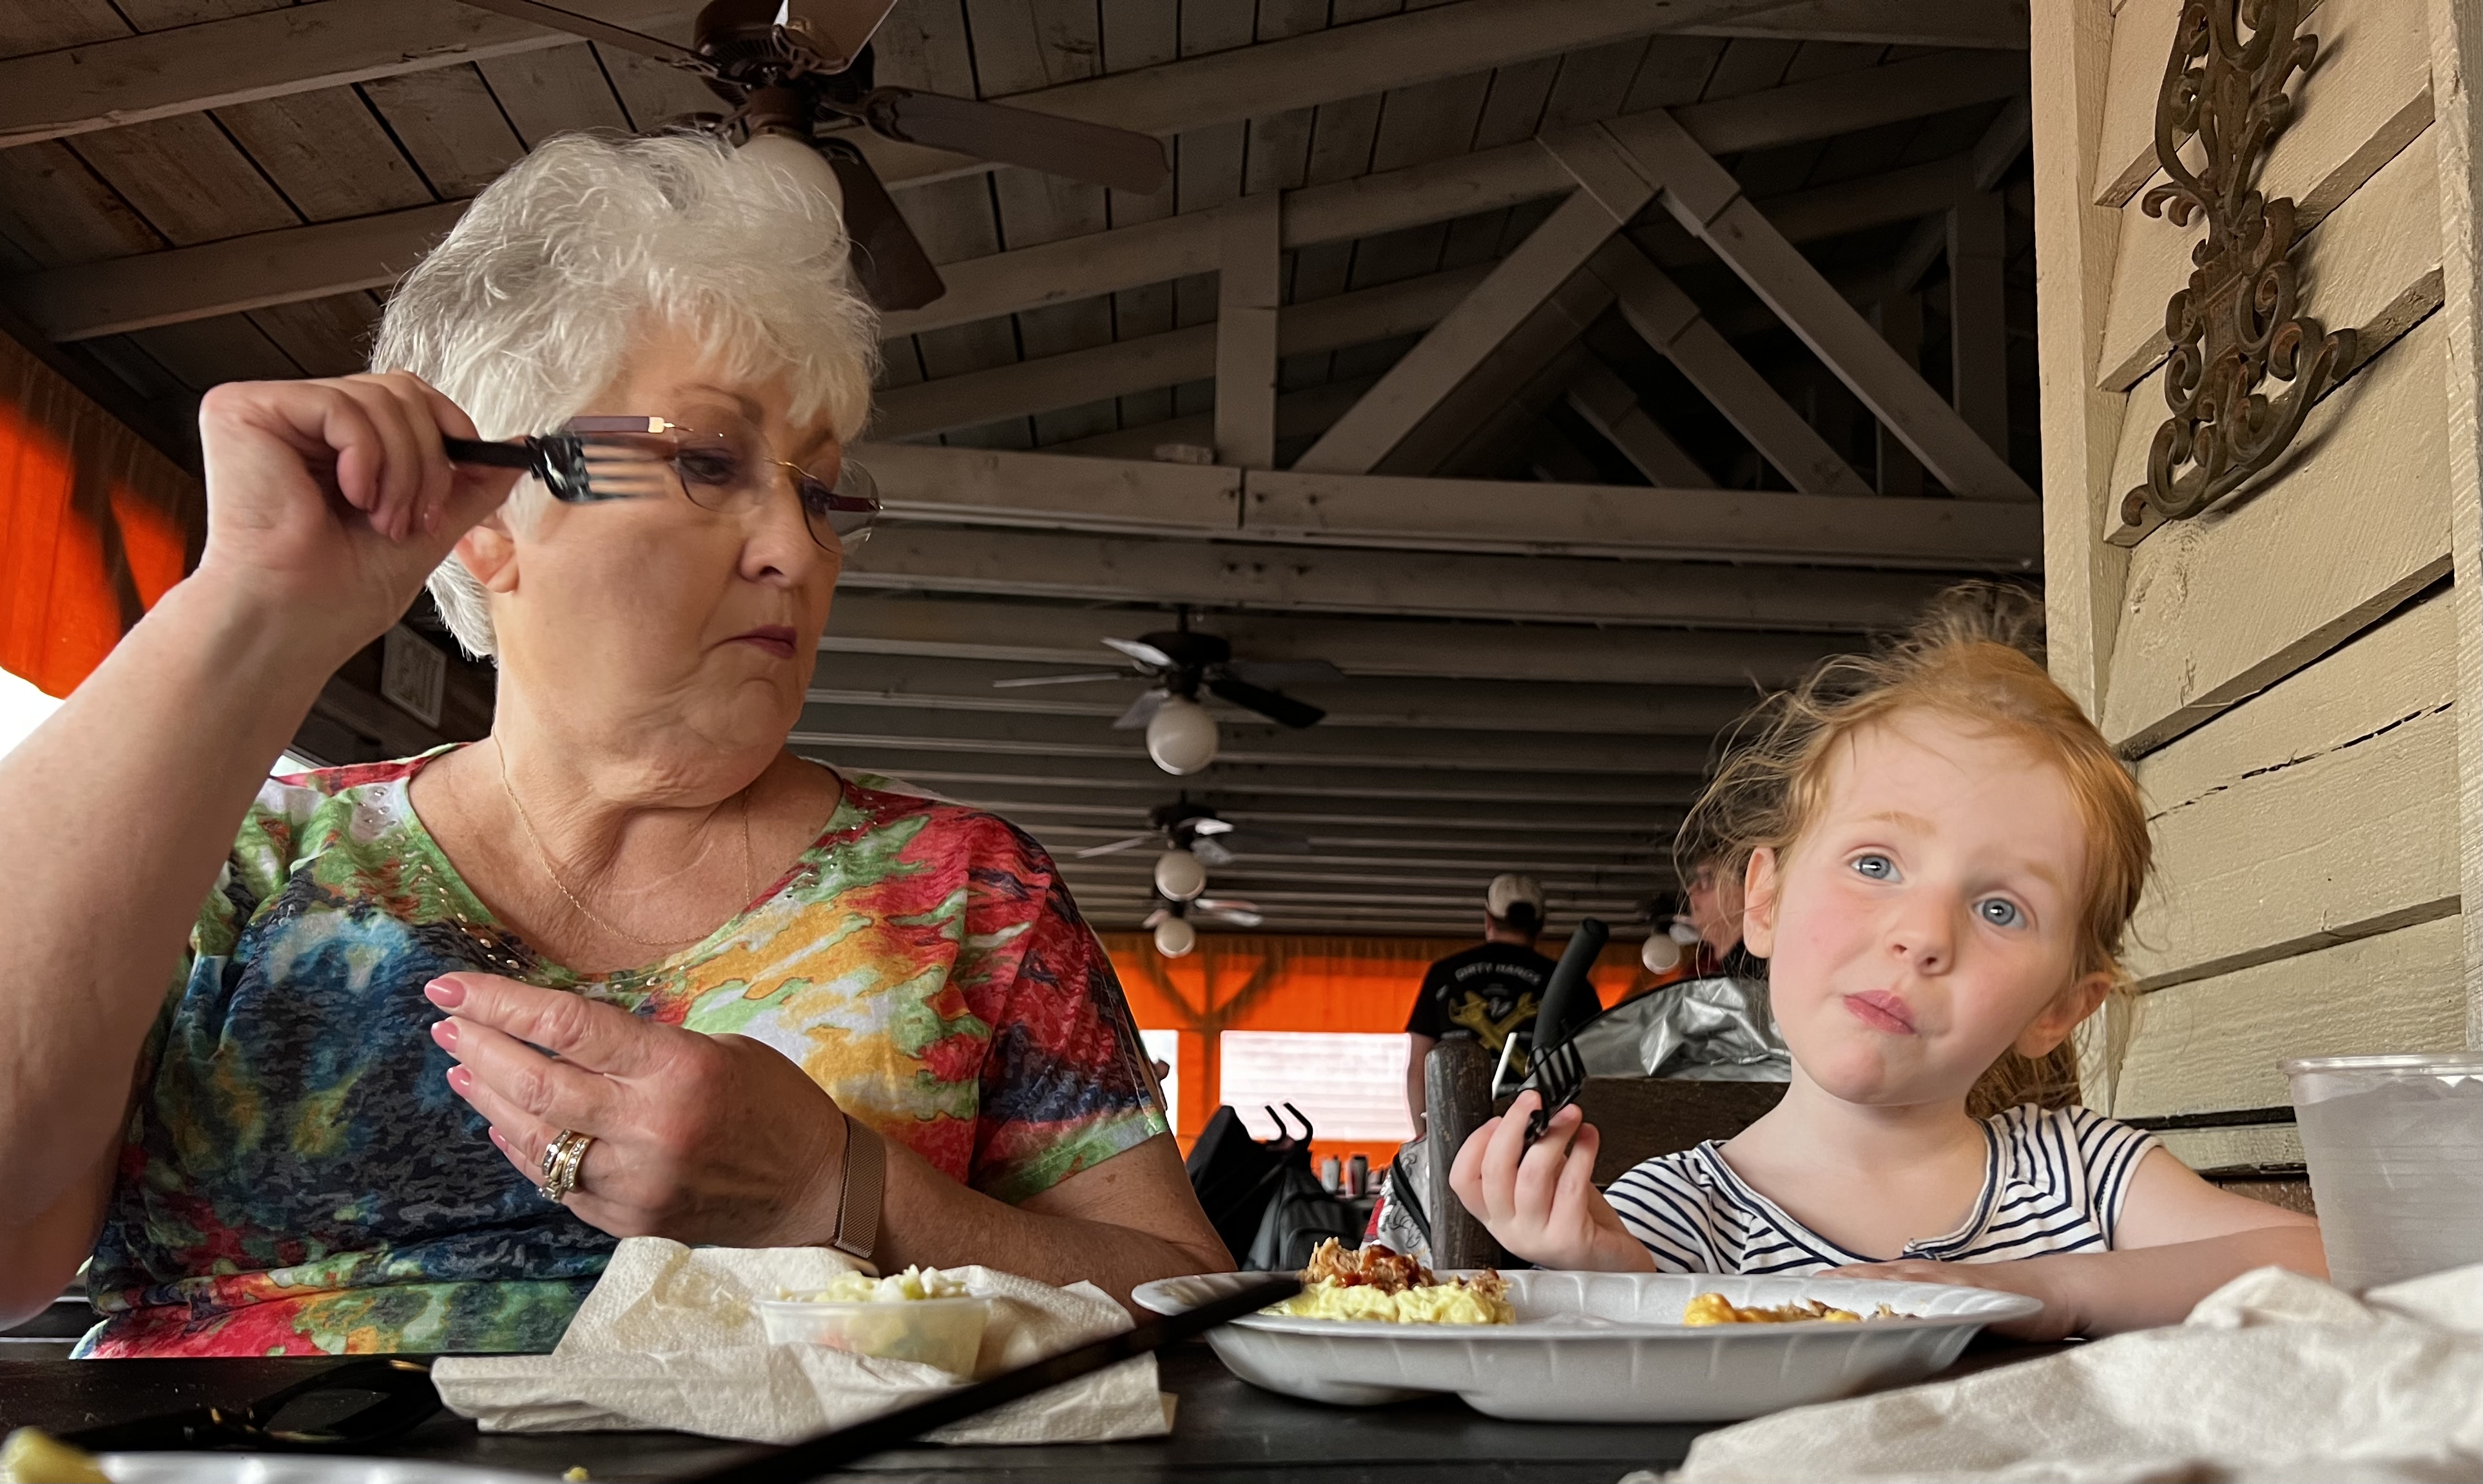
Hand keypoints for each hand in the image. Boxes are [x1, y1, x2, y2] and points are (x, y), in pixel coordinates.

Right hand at [193, 374, 517, 656]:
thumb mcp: (427, 530)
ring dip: (401, 470)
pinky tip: (351, 498)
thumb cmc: (336, 595)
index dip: (447, 429)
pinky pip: (340, 406)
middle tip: (417, 517)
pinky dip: (367, 459)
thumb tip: (515, 449)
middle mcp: (297, 420)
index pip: (404, 398)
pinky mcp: (241, 411)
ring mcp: (267, 411)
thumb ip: (469, 485)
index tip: (469, 476)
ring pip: (377, 398)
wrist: (291, 626)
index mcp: (332, 444)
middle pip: (398, 391)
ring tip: (383, 520)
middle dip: (428, 460)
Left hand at [424, 972, 849, 1246]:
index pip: (568, 1027)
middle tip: (447, 1022)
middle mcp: (649, 1128)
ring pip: (535, 1138)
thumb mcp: (719, 1049)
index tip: (452, 986)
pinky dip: (524, 1149)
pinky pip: (556, 1183)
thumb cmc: (775, 1102)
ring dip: (489, 1099)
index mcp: (677, 1070)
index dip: (500, 1003)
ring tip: (464, 1066)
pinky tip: (504, 1124)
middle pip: (536, 1083)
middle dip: (480, 1046)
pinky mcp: (628, 1222)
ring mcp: (635, 1183)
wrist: (818, 1187)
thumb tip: (563, 1035)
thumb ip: (642, 1048)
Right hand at [1448, 1090, 1651, 1272]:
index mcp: (1495, 1215)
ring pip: (1532, 1174)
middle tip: (1533, 1100)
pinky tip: (1589, 1137)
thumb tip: (1529, 1116)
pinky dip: (1582, 1153)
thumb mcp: (1543, 1187)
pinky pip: (1571, 1186)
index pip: (1462, 1180)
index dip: (1475, 1143)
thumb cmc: (1577, 1221)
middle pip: (1494, 1171)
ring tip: (1570, 1115)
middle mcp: (1509, 1229)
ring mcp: (1537, 1237)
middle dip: (1514, 1124)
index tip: (1498, 1117)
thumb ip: (1528, 1159)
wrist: (1613, 1263)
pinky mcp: (1569, 1239)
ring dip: (1553, 1135)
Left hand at [1823, 1257, 2080, 1340]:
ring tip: (1837, 1290)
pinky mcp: (1974, 1296)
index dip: (1845, 1282)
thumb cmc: (2006, 1301)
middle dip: (1846, 1282)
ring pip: (1901, 1281)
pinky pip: (1940, 1296)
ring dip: (1869, 1284)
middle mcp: (1934, 1277)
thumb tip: (1900, 1327)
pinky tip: (1897, 1307)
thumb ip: (1931, 1313)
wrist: (2054, 1291)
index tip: (1810, 1288)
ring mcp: (1953, 1284)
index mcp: (1927, 1280)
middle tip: (1810, 1289)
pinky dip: (1916, 1300)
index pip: (1878, 1279)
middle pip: (1880, 1276)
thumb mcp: (1961, 1306)